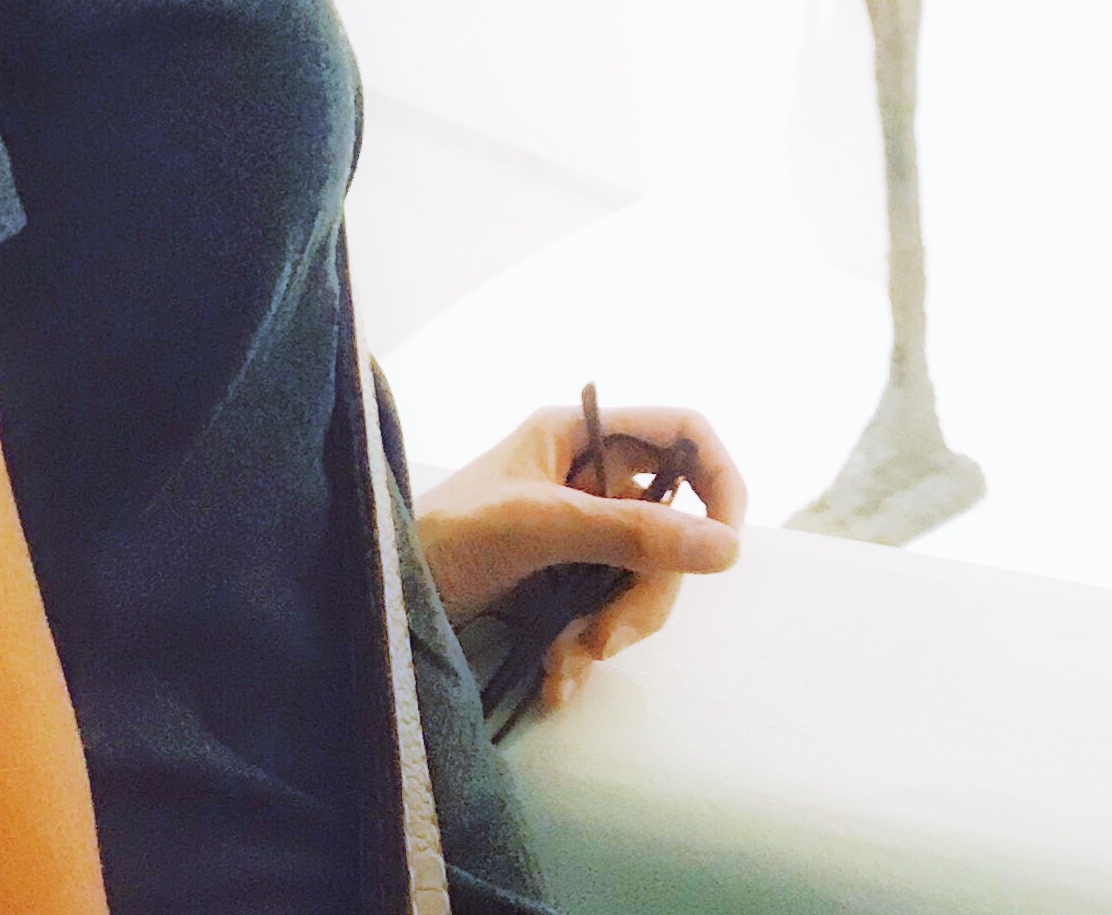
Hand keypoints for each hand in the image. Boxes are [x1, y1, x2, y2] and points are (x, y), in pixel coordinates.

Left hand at [412, 401, 746, 712]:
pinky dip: (589, 649)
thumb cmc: (446, 537)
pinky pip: (609, 612)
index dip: (718, 480)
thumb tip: (727, 546)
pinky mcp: (563, 582)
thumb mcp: (540, 528)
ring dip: (616, 627)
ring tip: (569, 661)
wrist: (384, 604)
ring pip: (644, 578)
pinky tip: (555, 677)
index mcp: (579, 435)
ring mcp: (578, 531)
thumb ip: (630, 533)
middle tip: (608, 637)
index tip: (725, 545)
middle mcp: (586, 476)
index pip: (682, 434)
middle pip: (670, 527)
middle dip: (647, 589)